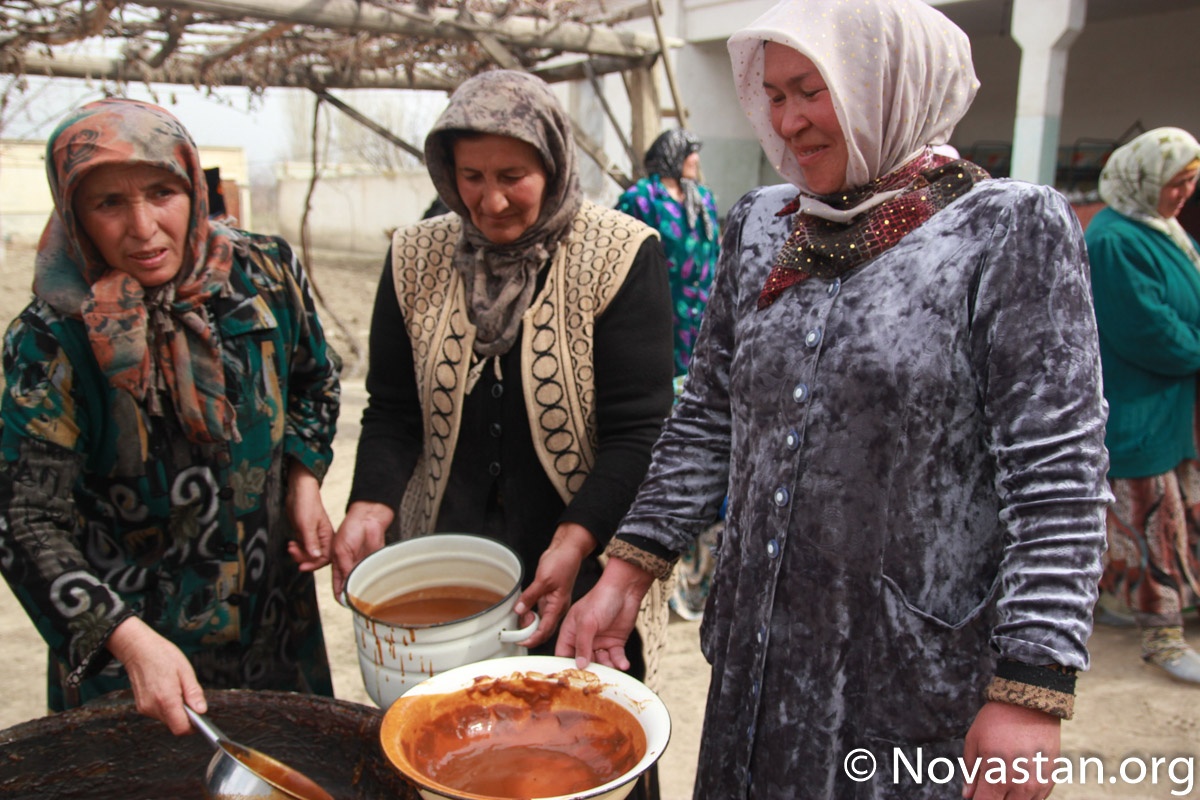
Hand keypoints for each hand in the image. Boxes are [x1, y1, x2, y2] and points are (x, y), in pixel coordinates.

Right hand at [106, 616, 205, 735]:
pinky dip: (167, 706)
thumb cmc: (162, 655)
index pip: (180, 728)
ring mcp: (145, 708)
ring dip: (176, 710)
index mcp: (166, 699)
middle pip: (175, 724)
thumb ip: (194, 693)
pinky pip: (159, 713)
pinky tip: (168, 690)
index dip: (193, 726)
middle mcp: (153, 707)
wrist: (137, 648)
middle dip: (186, 715)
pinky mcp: (141, 706)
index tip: (200, 716)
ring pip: (167, 719)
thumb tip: (202, 710)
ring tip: (177, 689)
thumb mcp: (185, 670)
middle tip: (189, 696)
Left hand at [285, 462, 333, 571]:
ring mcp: (313, 536)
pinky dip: (296, 548)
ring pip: (307, 553)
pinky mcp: (305, 533)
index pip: (324, 557)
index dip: (313, 564)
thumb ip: (311, 542)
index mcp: (327, 536)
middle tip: (293, 551)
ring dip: (298, 553)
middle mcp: (322, 537)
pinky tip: (291, 544)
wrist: (298, 490)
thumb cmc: (306, 503)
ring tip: (290, 547)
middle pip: (315, 557)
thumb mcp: (307, 525)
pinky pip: (302, 547)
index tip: (302, 566)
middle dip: (303, 558)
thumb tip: (316, 557)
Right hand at [331, 501, 393, 596]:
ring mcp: (363, 565)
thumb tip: (345, 587)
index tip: (347, 604)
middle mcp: (350, 567)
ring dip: (366, 590)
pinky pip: (376, 575)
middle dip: (355, 596)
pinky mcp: (375, 562)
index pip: (337, 587)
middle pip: (351, 588)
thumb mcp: (341, 549)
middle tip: (360, 602)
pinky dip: (377, 581)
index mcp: (338, 565)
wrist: (370, 517)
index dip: (340, 597)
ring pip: (364, 584)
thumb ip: (343, 569)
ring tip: (370, 595)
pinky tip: (379, 585)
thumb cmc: (352, 527)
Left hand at [513, 523, 595, 646]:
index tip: (519, 641)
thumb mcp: (544, 579)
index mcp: (558, 606)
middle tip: (514, 629)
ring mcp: (551, 602)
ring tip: (517, 617)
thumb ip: (530, 596)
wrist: (567, 549)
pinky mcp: (546, 595)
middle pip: (542, 629)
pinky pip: (536, 610)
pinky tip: (521, 609)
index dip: (532, 638)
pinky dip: (527, 612)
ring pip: (538, 621)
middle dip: (528, 632)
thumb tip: (519, 610)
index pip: (545, 630)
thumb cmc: (563, 563)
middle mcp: (556, 608)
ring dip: (527, 622)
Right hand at [555, 557, 654, 670]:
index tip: (571, 680)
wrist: (625, 590)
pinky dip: (619, 662)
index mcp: (571, 632)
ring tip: (612, 669)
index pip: (564, 654)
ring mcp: (600, 641)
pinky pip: (616, 657)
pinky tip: (623, 664)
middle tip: (595, 680)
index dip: (567, 666)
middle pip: (583, 662)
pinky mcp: (615, 642)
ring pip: (601, 662)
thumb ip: (582, 645)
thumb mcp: (587, 622)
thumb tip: (579, 665)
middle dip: (590, 670)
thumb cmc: (601, 598)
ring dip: (607, 667)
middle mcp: (584, 639)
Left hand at [961, 701, 1059, 799]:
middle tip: (989, 782)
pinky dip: (1027, 794)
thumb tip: (968, 795)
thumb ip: (970, 772)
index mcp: (997, 778)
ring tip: (1004, 777)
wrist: (1030, 703)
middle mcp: (1020, 786)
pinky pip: (1038, 798)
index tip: (976, 793)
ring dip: (1012, 796)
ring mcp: (1038, 784)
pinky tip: (1019, 778)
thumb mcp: (974, 741)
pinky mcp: (1051, 778)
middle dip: (994, 797)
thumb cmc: (996, 720)